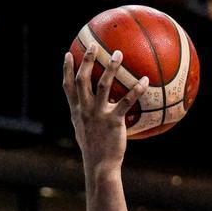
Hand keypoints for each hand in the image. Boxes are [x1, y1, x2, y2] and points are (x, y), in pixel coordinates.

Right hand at [62, 48, 149, 174]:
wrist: (100, 166)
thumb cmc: (95, 150)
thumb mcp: (84, 131)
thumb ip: (86, 117)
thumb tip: (91, 109)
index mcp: (76, 112)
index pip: (67, 86)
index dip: (66, 70)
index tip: (68, 54)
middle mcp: (84, 110)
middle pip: (83, 79)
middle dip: (87, 60)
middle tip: (94, 44)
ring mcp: (98, 114)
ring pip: (103, 85)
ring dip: (110, 68)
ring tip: (118, 54)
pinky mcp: (113, 121)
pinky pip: (126, 101)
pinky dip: (136, 89)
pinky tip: (144, 80)